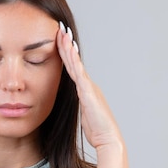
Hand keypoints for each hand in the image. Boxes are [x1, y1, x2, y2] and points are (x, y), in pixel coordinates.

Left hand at [55, 22, 123, 151]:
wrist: (108, 139)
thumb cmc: (97, 130)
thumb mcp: (84, 115)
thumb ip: (79, 106)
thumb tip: (73, 104)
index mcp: (85, 90)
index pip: (72, 68)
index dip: (66, 54)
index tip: (59, 40)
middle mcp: (88, 85)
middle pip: (74, 61)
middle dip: (67, 45)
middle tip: (60, 29)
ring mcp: (89, 87)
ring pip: (76, 64)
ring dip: (69, 48)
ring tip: (63, 34)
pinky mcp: (88, 93)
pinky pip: (79, 73)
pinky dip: (74, 61)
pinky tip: (69, 51)